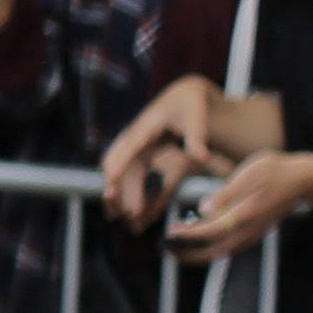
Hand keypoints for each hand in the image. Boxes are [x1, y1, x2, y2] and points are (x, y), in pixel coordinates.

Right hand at [99, 77, 223, 226]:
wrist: (183, 94)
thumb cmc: (192, 103)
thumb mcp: (197, 114)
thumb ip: (198, 136)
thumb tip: (201, 157)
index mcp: (147, 126)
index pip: (129, 148)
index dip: (119, 166)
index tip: (110, 184)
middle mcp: (134, 136)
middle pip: (119, 164)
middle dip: (120, 189)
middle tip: (129, 214)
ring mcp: (132, 144)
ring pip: (117, 171)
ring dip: (118, 193)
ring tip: (120, 217)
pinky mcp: (136, 152)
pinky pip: (124, 173)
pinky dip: (124, 189)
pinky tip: (127, 208)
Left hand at [168, 150, 312, 264]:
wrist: (303, 179)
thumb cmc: (275, 172)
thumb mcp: (248, 175)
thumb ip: (225, 194)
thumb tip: (203, 209)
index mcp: (243, 217)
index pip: (208, 232)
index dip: (187, 235)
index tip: (170, 233)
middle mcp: (248, 231)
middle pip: (213, 251)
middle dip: (189, 254)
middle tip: (168, 250)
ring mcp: (254, 233)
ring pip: (222, 252)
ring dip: (200, 253)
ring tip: (181, 248)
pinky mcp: (257, 231)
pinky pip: (231, 247)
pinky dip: (214, 248)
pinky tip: (205, 241)